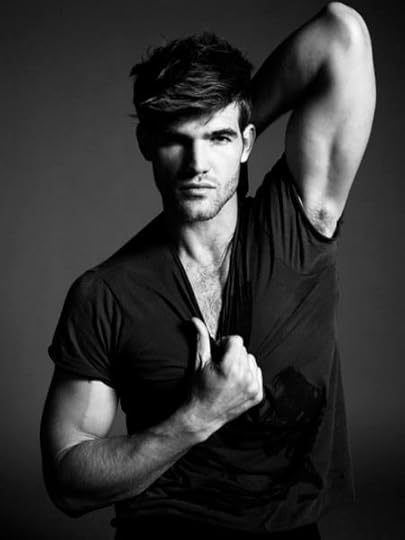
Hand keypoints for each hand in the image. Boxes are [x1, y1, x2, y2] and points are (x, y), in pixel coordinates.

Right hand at [187, 317, 262, 434]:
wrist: (202, 416)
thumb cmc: (198, 389)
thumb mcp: (199, 362)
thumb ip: (201, 338)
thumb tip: (195, 320)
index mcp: (231, 368)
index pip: (237, 340)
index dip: (225, 343)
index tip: (218, 353)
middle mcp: (245, 378)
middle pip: (243, 349)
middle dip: (232, 353)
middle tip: (220, 366)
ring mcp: (253, 388)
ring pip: (251, 360)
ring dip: (240, 363)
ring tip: (228, 374)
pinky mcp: (258, 395)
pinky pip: (256, 372)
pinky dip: (247, 374)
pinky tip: (235, 381)